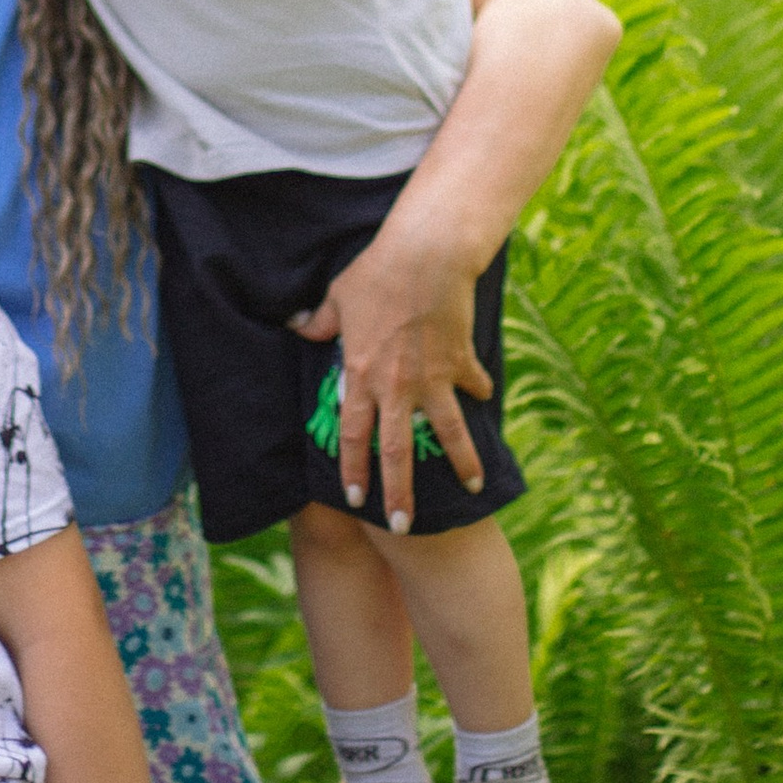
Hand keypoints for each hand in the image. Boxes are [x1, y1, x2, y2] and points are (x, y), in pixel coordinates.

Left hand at [290, 214, 491, 534]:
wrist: (425, 256)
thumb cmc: (376, 273)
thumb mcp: (338, 298)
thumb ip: (320, 322)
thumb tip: (298, 327)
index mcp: (362, 375)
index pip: (354, 436)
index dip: (353, 471)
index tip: (354, 500)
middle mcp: (397, 387)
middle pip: (398, 452)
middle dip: (400, 493)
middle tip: (404, 526)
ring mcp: (433, 378)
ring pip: (448, 433)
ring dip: (461, 463)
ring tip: (472, 488)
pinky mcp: (460, 361)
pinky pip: (472, 385)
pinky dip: (479, 393)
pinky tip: (484, 399)